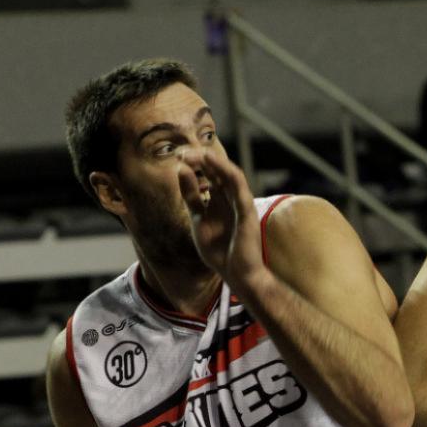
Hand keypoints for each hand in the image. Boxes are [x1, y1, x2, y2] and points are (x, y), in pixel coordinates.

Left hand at [177, 148, 267, 297]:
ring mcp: (241, 204)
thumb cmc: (222, 252)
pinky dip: (226, 172)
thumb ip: (192, 197)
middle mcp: (232, 199)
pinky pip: (238, 186)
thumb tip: (181, 170)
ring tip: (196, 152)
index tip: (178, 156)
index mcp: (221, 201)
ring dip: (214, 161)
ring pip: (230, 174)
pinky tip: (212, 162)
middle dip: (202, 159)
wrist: (239, 276)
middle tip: (183, 151)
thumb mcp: (198, 220)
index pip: (210, 175)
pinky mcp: (247, 211)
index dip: (195, 164)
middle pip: (219, 171)